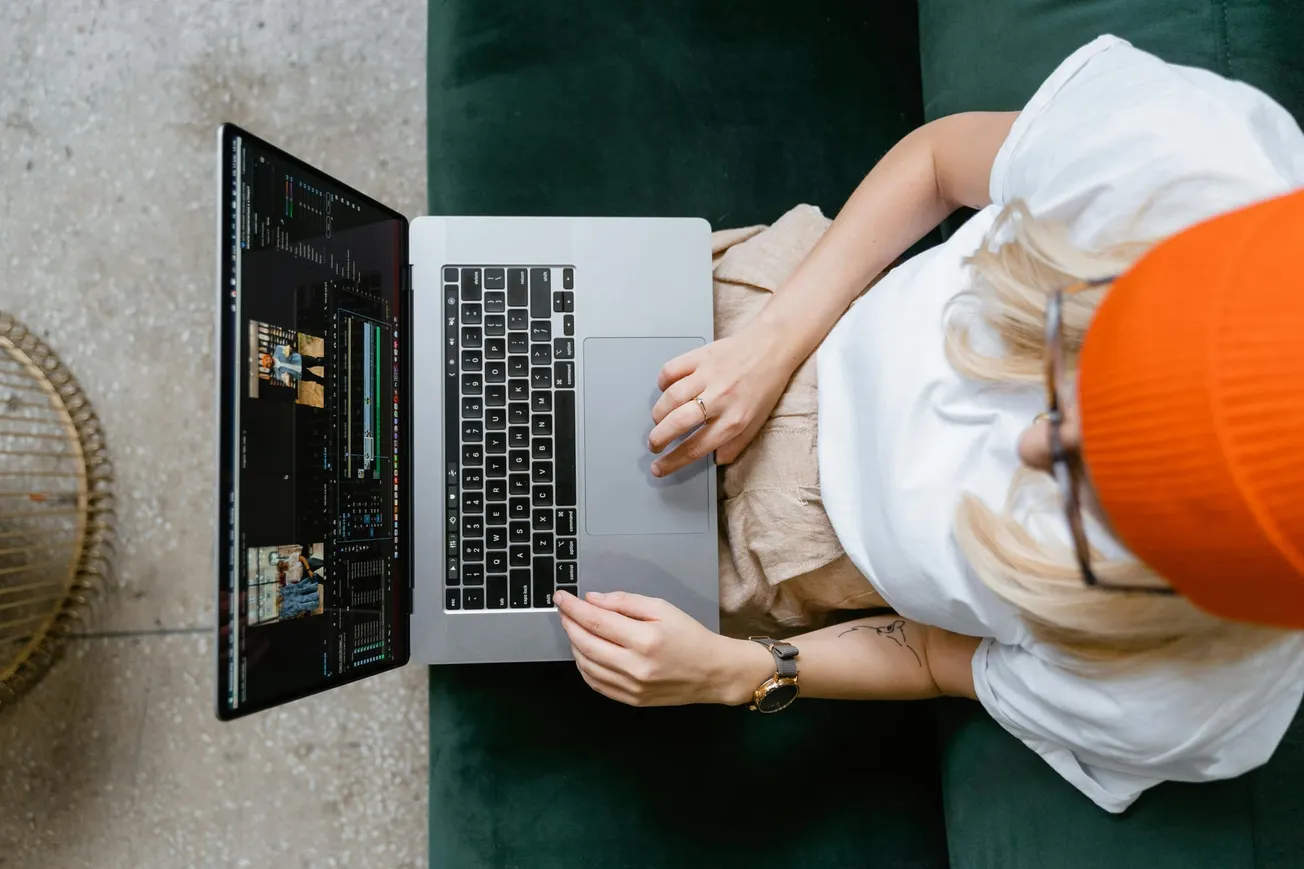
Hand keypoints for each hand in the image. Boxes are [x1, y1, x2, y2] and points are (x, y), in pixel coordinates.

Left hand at [554, 590, 772, 706]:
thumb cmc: (690, 636)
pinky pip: (596, 684)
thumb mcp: (663, 608)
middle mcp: (635, 666)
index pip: (596, 621)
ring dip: (574, 645)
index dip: (573, 608)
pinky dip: (584, 667)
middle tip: (564, 610)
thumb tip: (592, 600)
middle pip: (585, 643)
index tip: (560, 597)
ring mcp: (632, 687)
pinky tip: (585, 653)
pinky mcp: (631, 700)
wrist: (713, 672)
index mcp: (645, 639)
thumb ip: (625, 602)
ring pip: (586, 665)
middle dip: (569, 624)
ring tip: (575, 629)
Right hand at [648, 317, 797, 476]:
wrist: (773, 346)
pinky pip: (671, 370)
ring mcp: (708, 375)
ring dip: (658, 414)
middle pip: (677, 424)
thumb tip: (716, 460)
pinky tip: (666, 390)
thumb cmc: (766, 385)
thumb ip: (736, 444)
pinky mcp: (701, 356)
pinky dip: (663, 382)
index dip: (672, 462)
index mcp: (735, 420)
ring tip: (659, 421)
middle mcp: (720, 398)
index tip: (659, 468)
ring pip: (670, 398)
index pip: (695, 448)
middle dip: (658, 439)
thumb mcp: (757, 422)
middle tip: (654, 444)